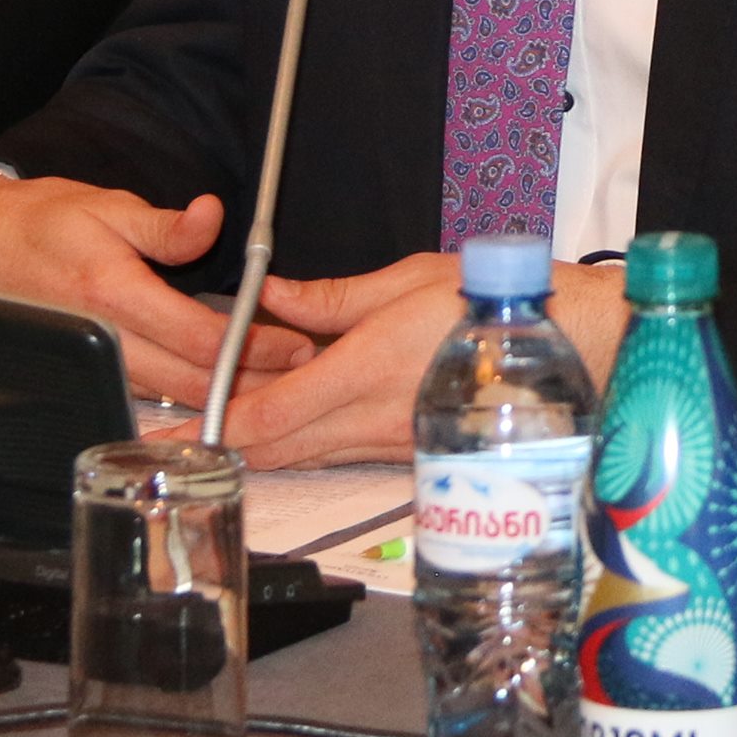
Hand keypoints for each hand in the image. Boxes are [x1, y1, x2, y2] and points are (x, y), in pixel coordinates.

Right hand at [0, 171, 309, 404]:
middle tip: (300, 376)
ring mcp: (96, 360)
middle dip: (251, 382)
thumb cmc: (38, 222)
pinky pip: (145, 389)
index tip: (294, 344)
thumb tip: (211, 218)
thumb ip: (164, 225)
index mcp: (113, 294)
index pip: (200, 337)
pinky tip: (216, 385)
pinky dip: (185, 390)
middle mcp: (105, 338)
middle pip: (192, 379)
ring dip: (222, 391)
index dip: (254, 345)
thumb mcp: (106, 207)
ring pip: (169, 393)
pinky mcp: (90, 367)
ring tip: (271, 384)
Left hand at [214, 253, 632, 469]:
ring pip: (304, 455)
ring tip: (212, 432)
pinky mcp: (406, 453)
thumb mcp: (406, 280)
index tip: (176, 428)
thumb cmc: (491, 305)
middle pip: (276, 447)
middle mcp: (373, 420)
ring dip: (258, 445)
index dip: (217, 424)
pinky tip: (283, 427)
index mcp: (367, 371)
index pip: (272, 413)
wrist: (564, 351)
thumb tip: (274, 298)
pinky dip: (302, 444)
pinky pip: (339, 454)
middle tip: (172, 442)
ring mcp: (391, 444)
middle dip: (220, 444)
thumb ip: (332, 299)